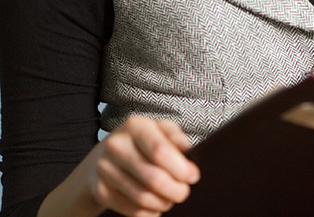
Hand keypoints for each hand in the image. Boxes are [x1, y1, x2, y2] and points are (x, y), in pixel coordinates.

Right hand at [38, 116, 199, 216]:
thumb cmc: (143, 141)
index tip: (193, 176)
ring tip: (171, 199)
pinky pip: (130, 210)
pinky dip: (149, 213)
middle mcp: (116, 145)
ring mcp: (105, 169)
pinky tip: (156, 208)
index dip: (180, 168)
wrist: (103, 156)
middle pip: (153, 177)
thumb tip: (187, 149)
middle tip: (184, 192)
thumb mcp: (160, 130)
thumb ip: (175, 136)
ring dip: (163, 203)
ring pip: (142, 197)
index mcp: (135, 125)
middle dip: (176, 189)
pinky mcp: (100, 191)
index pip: (160, 151)